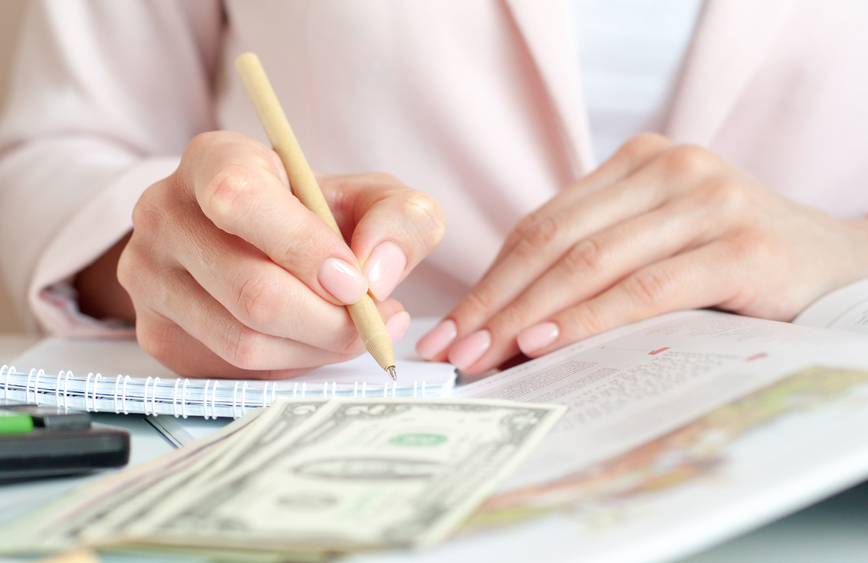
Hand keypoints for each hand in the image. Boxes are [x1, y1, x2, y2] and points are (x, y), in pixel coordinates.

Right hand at [118, 131, 444, 377]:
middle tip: (374, 321)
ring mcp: (148, 278)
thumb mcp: (368, 197)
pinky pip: (230, 370)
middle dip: (329, 320)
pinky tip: (309, 341)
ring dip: (314, 349)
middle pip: (252, 290)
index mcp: (212, 160)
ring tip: (352, 331)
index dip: (304, 247)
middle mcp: (164, 213)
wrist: (250, 240)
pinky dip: (287, 364)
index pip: (240, 198)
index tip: (356, 281)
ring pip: (243, 341)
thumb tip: (378, 273)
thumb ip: (400, 218)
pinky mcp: (154, 333)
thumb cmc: (312, 215)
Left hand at [417, 133, 867, 374]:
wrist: (840, 270)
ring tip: (485, 356)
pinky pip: (644, 289)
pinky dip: (588, 318)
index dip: (490, 279)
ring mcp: (707, 202)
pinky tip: (546, 343)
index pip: (542, 224)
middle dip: (495, 302)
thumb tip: (506, 324)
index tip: (450, 328)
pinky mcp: (740, 247)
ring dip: (527, 315)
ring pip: (590, 263)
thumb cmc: (734, 264)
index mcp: (639, 161)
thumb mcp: (659, 243)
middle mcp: (670, 169)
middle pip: (554, 241)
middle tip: (452, 350)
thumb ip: (596, 261)